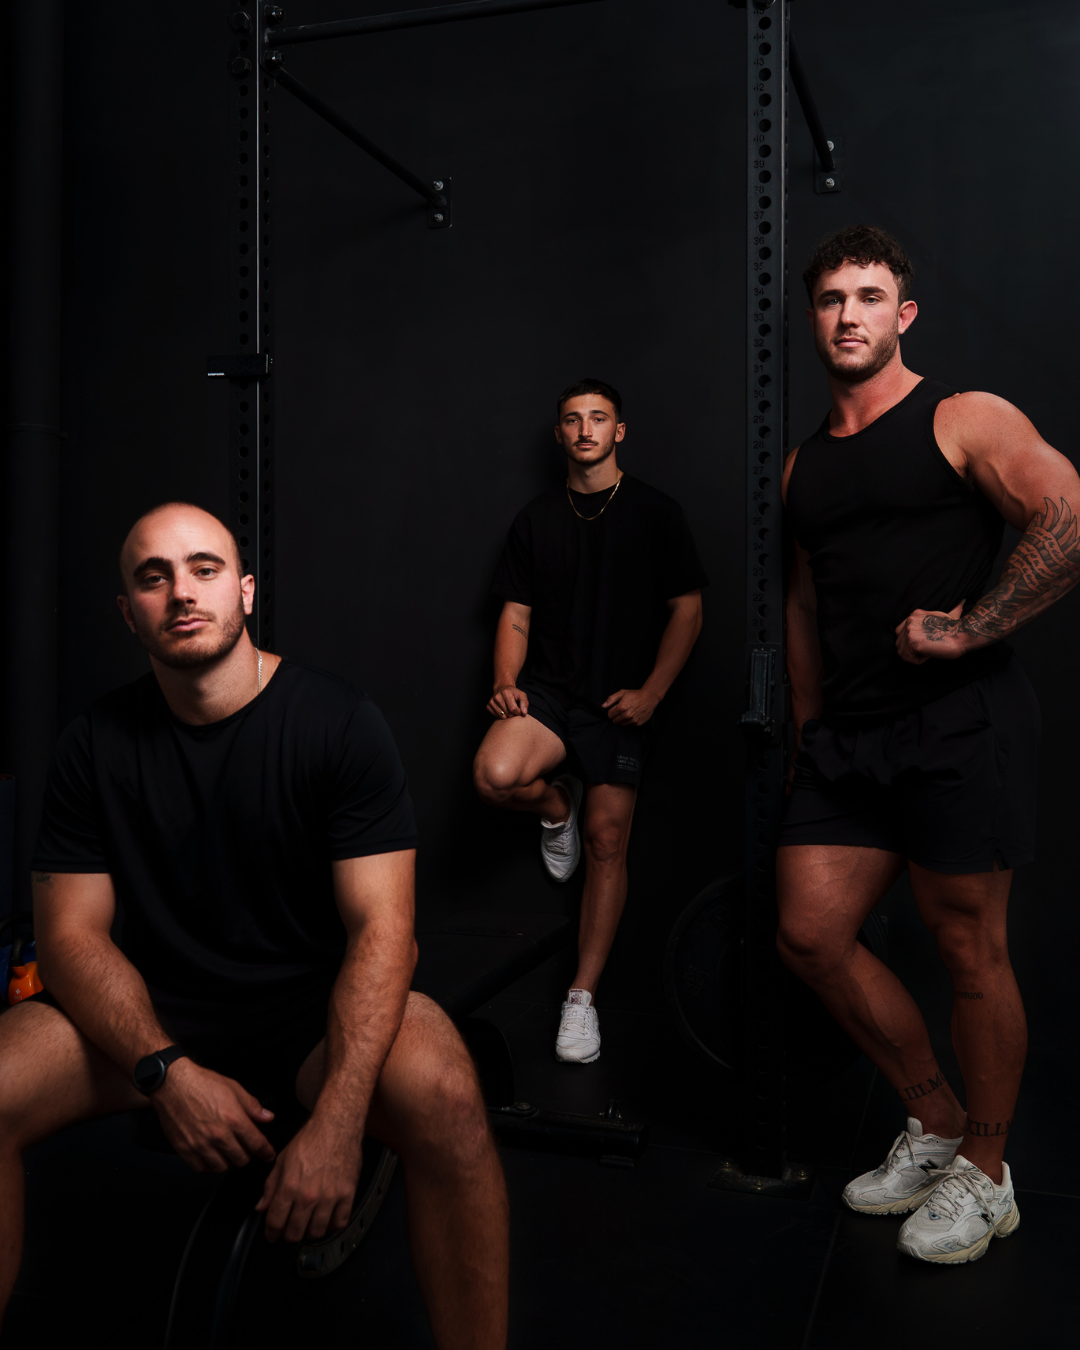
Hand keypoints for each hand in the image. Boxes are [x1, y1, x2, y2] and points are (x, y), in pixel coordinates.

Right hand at [152, 1059, 275, 1172]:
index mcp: (233, 1119)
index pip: (256, 1143)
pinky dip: (208, 1165)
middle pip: (241, 1159)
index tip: (268, 1154)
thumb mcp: (234, 1088)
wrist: (173, 1084)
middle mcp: (218, 1134)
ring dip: (227, 1160)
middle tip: (244, 1147)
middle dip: (246, 1154)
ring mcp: (200, 1144)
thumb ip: (252, 1106)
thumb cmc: (201, 1084)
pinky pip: (201, 1168)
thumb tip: (267, 1117)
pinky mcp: (185, 1149)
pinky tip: (210, 1154)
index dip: (266, 1151)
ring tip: (226, 1150)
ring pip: (222, 1167)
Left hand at [256, 1115, 362, 1243]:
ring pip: (317, 1232)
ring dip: (309, 1232)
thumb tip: (262, 1207)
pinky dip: (332, 1226)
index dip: (271, 1233)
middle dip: (288, 1235)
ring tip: (308, 1224)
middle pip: (295, 1233)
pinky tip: (327, 1218)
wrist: (336, 1125)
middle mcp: (309, 1195)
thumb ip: (270, 1186)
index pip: (275, 1223)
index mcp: (289, 1186)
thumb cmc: (311, 1138)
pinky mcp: (347, 1194)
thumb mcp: (282, 1160)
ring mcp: (329, 1196)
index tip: (272, 1235)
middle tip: (289, 1230)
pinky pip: (339, 1223)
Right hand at [487, 685, 528, 717]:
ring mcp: (491, 701)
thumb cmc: (513, 693)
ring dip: (507, 715)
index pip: (513, 709)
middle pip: (508, 713)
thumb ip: (525, 703)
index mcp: (506, 693)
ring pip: (502, 716)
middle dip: (513, 714)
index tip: (519, 710)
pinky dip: (501, 715)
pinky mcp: (488, 705)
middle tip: (513, 708)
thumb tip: (524, 713)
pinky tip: (503, 710)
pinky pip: (496, 716)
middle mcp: (497, 697)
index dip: (518, 712)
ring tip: (508, 709)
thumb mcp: (522, 695)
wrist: (502, 688)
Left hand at [602, 688, 659, 726]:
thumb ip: (611, 699)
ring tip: (626, 713)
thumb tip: (603, 706)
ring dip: (622, 720)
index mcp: (622, 707)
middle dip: (615, 716)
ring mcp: (633, 720)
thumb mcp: (622, 693)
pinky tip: (632, 715)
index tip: (615, 709)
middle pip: (614, 721)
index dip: (611, 711)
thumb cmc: (635, 694)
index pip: (609, 715)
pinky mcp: (638, 723)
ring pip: (621, 724)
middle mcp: (627, 715)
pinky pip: (629, 725)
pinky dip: (629, 722)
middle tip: (620, 711)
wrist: (649, 697)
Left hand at [895, 601, 969, 664]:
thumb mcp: (948, 615)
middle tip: (929, 647)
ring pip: (902, 652)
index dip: (911, 641)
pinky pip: (908, 659)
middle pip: (899, 644)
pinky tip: (930, 653)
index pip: (900, 633)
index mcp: (914, 615)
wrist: (963, 634)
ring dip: (916, 656)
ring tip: (930, 649)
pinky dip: (919, 660)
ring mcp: (910, 631)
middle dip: (912, 650)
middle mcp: (910, 621)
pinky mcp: (912, 642)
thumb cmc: (957, 629)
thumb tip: (961, 601)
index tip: (926, 641)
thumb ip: (948, 610)